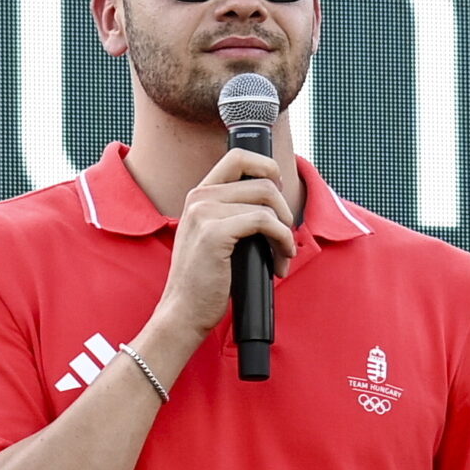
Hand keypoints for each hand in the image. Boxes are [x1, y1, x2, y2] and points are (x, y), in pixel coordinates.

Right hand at [154, 147, 298, 340]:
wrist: (183, 311)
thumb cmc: (206, 280)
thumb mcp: (216, 237)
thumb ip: (235, 215)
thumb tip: (276, 205)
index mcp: (199, 195)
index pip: (238, 158)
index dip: (267, 167)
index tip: (279, 193)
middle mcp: (199, 198)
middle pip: (262, 181)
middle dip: (285, 209)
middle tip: (286, 236)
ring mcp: (204, 213)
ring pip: (267, 202)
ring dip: (286, 231)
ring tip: (283, 255)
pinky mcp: (214, 233)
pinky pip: (264, 222)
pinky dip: (282, 239)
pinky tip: (280, 260)